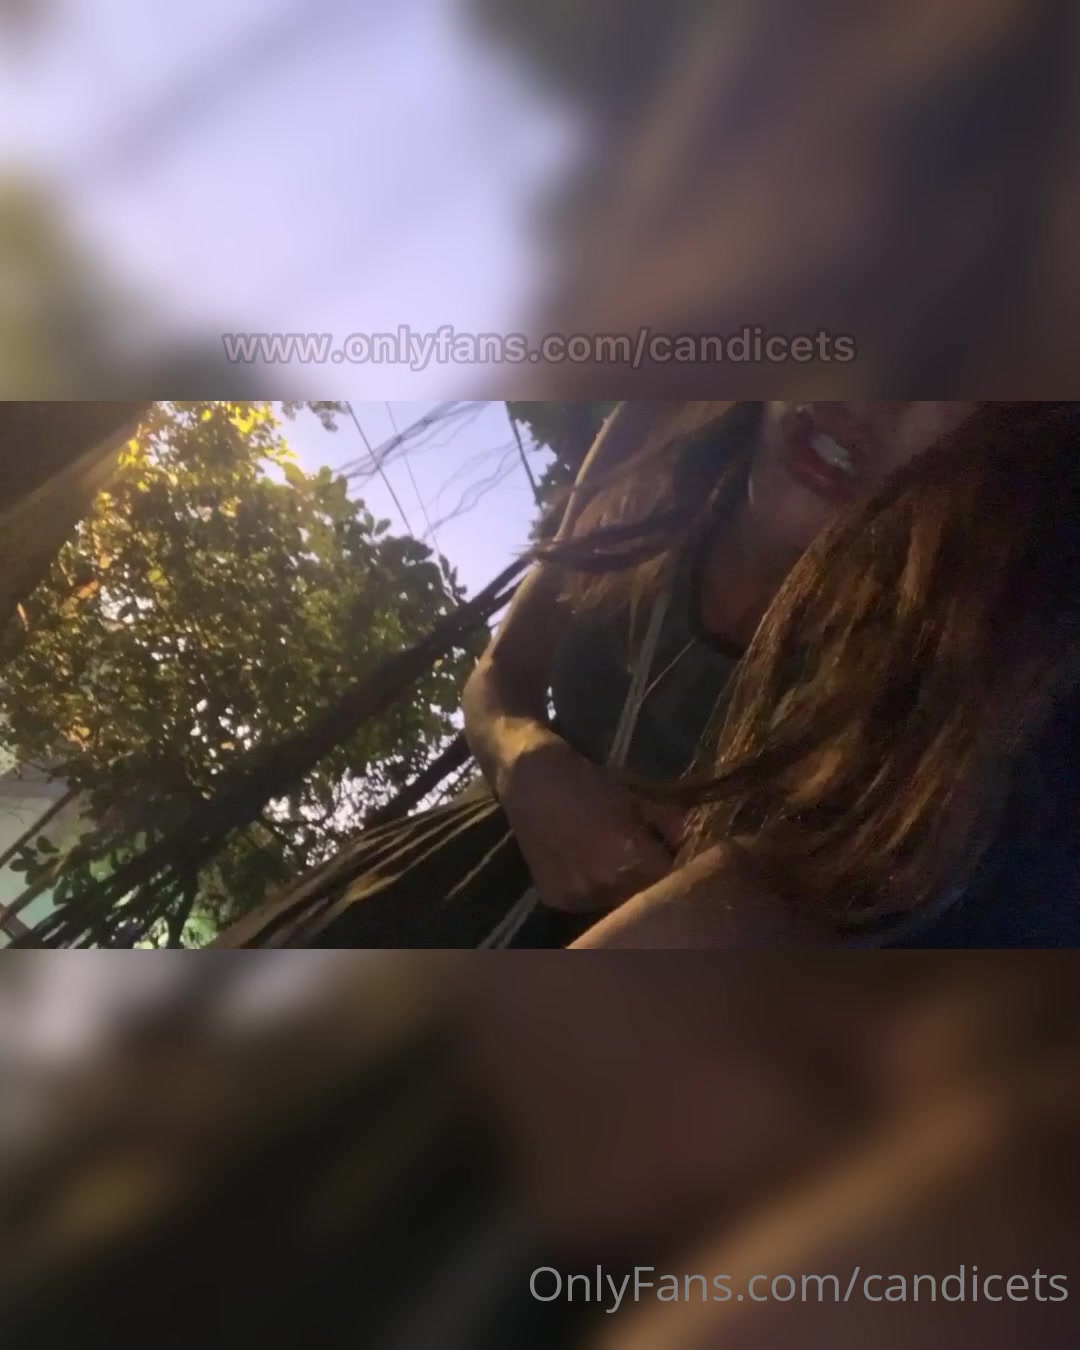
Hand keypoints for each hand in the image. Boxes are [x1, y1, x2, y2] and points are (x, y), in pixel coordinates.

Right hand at [497, 734, 675, 912]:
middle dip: (654, 881)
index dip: (681, 870)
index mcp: (628, 857)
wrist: (529, 778)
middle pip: (644, 895)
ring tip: (619, 862)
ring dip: (624, 888)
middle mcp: (603, 883)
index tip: (684, 860)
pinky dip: (594, 890)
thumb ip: (672, 824)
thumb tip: (698, 842)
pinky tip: (590, 867)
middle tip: (653, 861)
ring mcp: (576, 894)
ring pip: (616, 902)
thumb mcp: (638, 796)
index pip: (671, 880)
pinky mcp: (555, 898)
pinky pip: (588, 903)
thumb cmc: (588, 781)